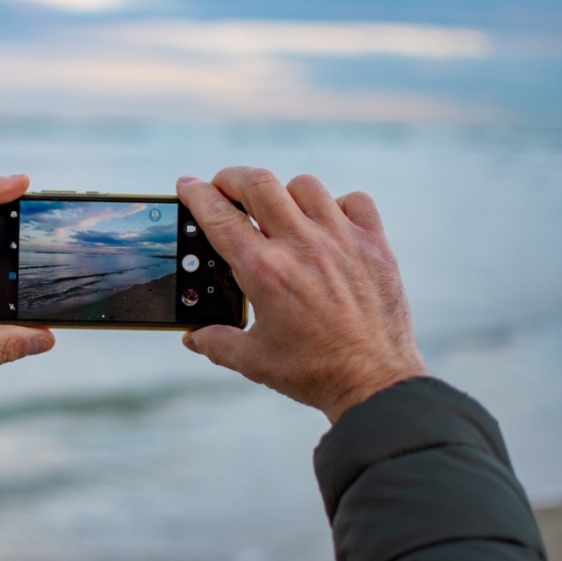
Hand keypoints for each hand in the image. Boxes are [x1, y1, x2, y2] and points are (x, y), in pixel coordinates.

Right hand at [177, 169, 426, 422]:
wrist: (375, 383)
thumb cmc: (313, 372)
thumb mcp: (254, 361)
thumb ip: (216, 343)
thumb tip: (192, 337)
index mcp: (265, 272)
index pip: (219, 216)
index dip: (196, 194)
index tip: (187, 185)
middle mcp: (301, 246)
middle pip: (258, 183)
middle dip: (232, 177)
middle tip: (225, 187)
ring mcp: (341, 240)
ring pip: (304, 186)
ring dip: (283, 193)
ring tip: (277, 210)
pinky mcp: (374, 245)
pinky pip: (354, 201)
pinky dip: (336, 205)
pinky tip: (327, 224)